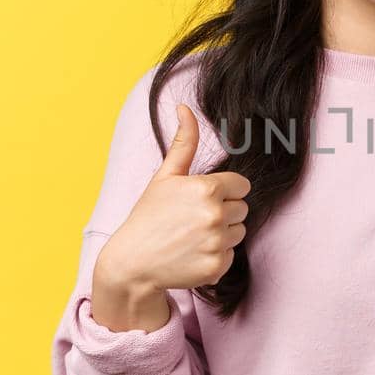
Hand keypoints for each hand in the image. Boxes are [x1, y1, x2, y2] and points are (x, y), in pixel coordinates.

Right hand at [97, 102, 252, 295]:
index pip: (241, 185)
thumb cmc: (149, 215)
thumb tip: (185, 107)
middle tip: (194, 219)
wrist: (132, 262)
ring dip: (222, 234)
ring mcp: (216, 242)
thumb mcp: (165, 176)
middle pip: (242, 208)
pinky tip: (193, 254)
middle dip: (224, 211)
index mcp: (206, 188)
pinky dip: (216, 256)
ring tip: (193, 236)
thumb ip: (184, 142)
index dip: (224, 191)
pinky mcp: (216, 267)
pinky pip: (231, 255)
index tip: (203, 199)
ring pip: (239, 232)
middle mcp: (215, 214)